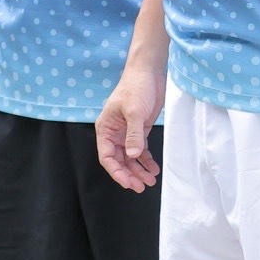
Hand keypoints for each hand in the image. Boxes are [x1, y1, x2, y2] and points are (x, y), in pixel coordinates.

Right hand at [96, 63, 164, 191]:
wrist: (149, 72)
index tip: (128, 183)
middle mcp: (114, 133)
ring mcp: (127, 132)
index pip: (107, 157)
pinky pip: (141, 149)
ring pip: (131, 157)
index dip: (116, 172)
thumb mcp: (135, 111)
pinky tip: (154, 169)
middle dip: (129, 174)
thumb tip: (133, 156)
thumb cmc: (136, 87)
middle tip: (141, 187)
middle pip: (119, 160)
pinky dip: (147, 160)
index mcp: (105, 129)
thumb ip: (134, 134)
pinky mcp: (140, 129)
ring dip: (139, 170)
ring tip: (150, 181)